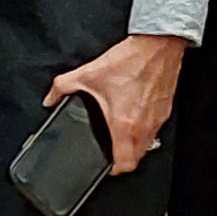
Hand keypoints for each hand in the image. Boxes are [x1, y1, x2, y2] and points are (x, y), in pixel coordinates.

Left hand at [46, 34, 186, 175]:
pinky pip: (156, 129)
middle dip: (124, 160)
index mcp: (125, 123)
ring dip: (135, 146)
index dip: (114, 171)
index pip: (125, 164)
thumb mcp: (88, 73)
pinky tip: (134, 118)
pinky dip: (145, 130)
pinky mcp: (166, 109)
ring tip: (121, 137)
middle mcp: (144, 126)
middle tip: (112, 153)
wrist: (158, 45)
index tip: (106, 167)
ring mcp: (158, 119)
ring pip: (148, 145)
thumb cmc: (130, 60)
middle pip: (137, 159)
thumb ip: (62, 87)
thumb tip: (50, 98)